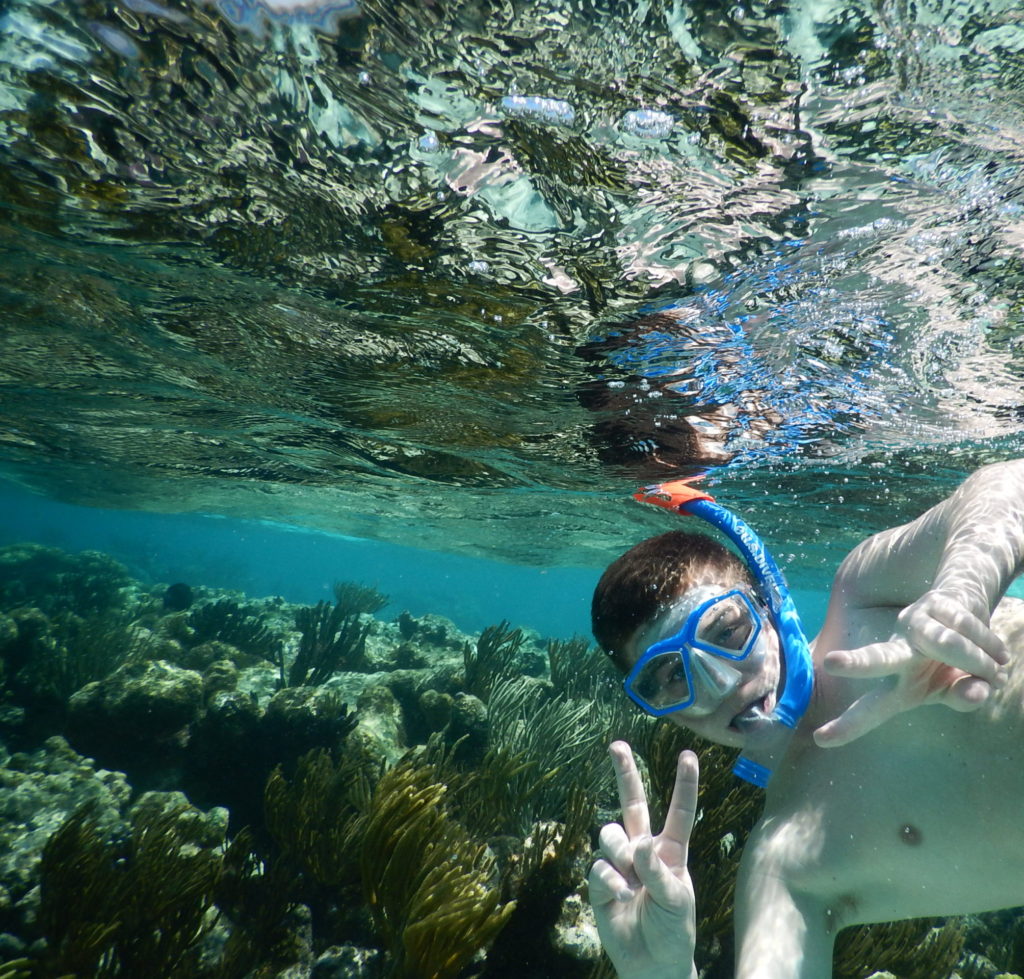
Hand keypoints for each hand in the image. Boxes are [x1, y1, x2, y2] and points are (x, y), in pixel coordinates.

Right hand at [587, 741, 698, 978]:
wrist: (651, 966)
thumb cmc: (674, 931)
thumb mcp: (676, 901)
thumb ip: (657, 870)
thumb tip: (638, 842)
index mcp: (671, 852)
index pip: (679, 812)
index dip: (684, 784)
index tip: (689, 755)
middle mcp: (643, 850)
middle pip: (631, 803)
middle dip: (624, 772)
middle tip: (617, 745)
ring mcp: (620, 864)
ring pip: (610, 833)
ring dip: (619, 849)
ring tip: (630, 875)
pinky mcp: (600, 882)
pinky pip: (599, 867)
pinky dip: (610, 881)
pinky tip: (621, 897)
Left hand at [814, 590, 1009, 746]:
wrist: (969, 614)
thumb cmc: (957, 663)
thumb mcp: (959, 689)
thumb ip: (964, 696)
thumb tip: (975, 690)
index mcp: (900, 685)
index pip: (871, 709)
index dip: (849, 725)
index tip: (820, 739)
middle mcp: (898, 652)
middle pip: (878, 658)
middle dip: (858, 663)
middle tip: (831, 663)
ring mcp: (911, 625)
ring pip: (949, 645)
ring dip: (980, 661)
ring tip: (996, 668)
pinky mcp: (930, 604)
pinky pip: (967, 627)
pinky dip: (989, 643)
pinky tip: (994, 649)